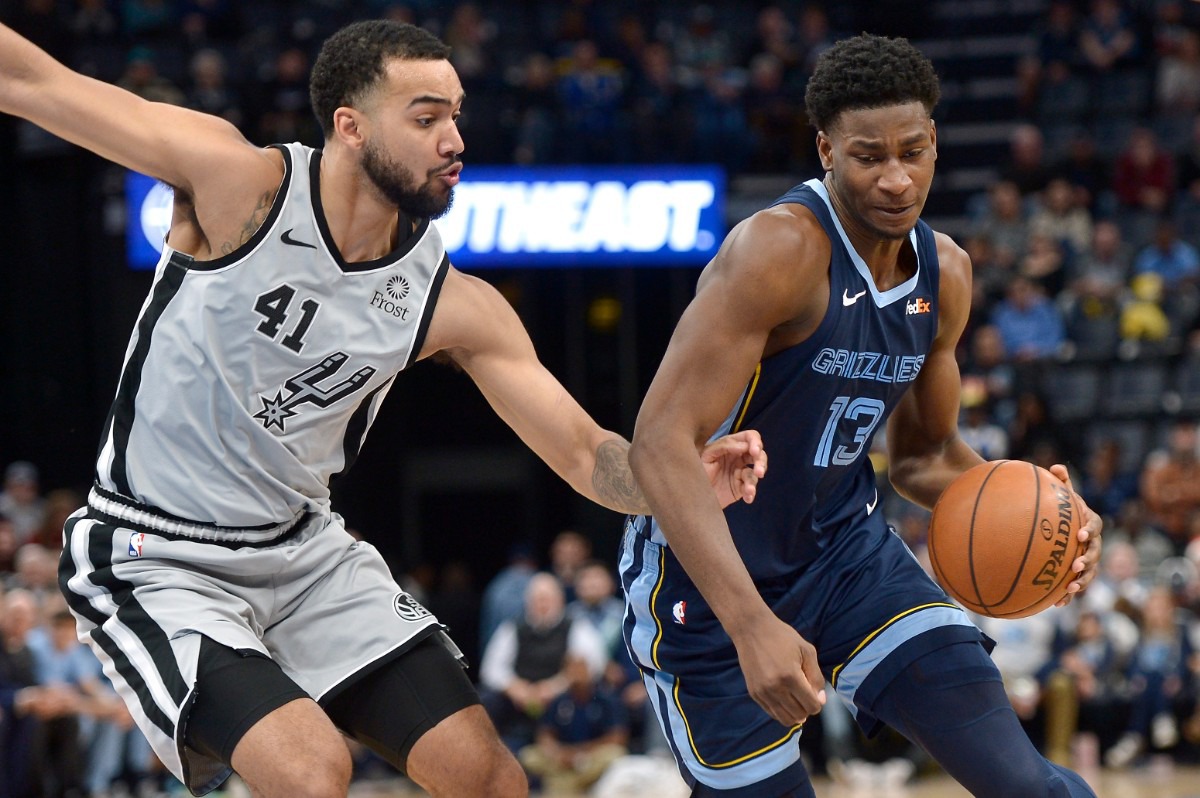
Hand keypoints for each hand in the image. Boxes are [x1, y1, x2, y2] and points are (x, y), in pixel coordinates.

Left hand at [701, 429, 767, 507]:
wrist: (690, 493)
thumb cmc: (696, 470)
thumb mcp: (707, 455)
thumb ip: (724, 446)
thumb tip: (744, 446)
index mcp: (731, 446)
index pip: (749, 437)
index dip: (755, 442)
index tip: (754, 451)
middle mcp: (738, 458)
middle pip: (759, 454)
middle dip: (761, 461)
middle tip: (758, 471)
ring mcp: (740, 473)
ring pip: (756, 472)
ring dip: (754, 481)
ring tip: (749, 489)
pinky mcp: (740, 488)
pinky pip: (750, 488)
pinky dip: (751, 493)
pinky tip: (748, 498)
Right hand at [732, 614, 825, 727]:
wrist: (751, 629)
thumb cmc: (782, 636)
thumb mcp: (806, 650)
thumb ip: (816, 676)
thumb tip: (820, 700)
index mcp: (791, 676)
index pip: (811, 706)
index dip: (818, 702)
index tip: (815, 691)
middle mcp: (775, 688)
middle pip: (799, 715)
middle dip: (807, 708)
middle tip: (806, 694)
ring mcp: (762, 692)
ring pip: (785, 719)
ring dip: (795, 713)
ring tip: (796, 700)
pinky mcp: (753, 693)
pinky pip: (771, 713)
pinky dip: (782, 711)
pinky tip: (785, 699)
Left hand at [1048, 464, 1102, 607]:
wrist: (1061, 526)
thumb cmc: (1061, 508)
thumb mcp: (1062, 494)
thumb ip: (1060, 482)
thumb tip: (1057, 467)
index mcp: (1090, 523)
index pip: (1094, 526)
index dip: (1089, 531)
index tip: (1079, 535)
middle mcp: (1093, 543)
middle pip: (1095, 553)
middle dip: (1088, 561)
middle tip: (1076, 566)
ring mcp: (1087, 559)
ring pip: (1090, 573)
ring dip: (1082, 581)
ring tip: (1071, 588)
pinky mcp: (1077, 572)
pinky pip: (1074, 584)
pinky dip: (1067, 595)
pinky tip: (1057, 604)